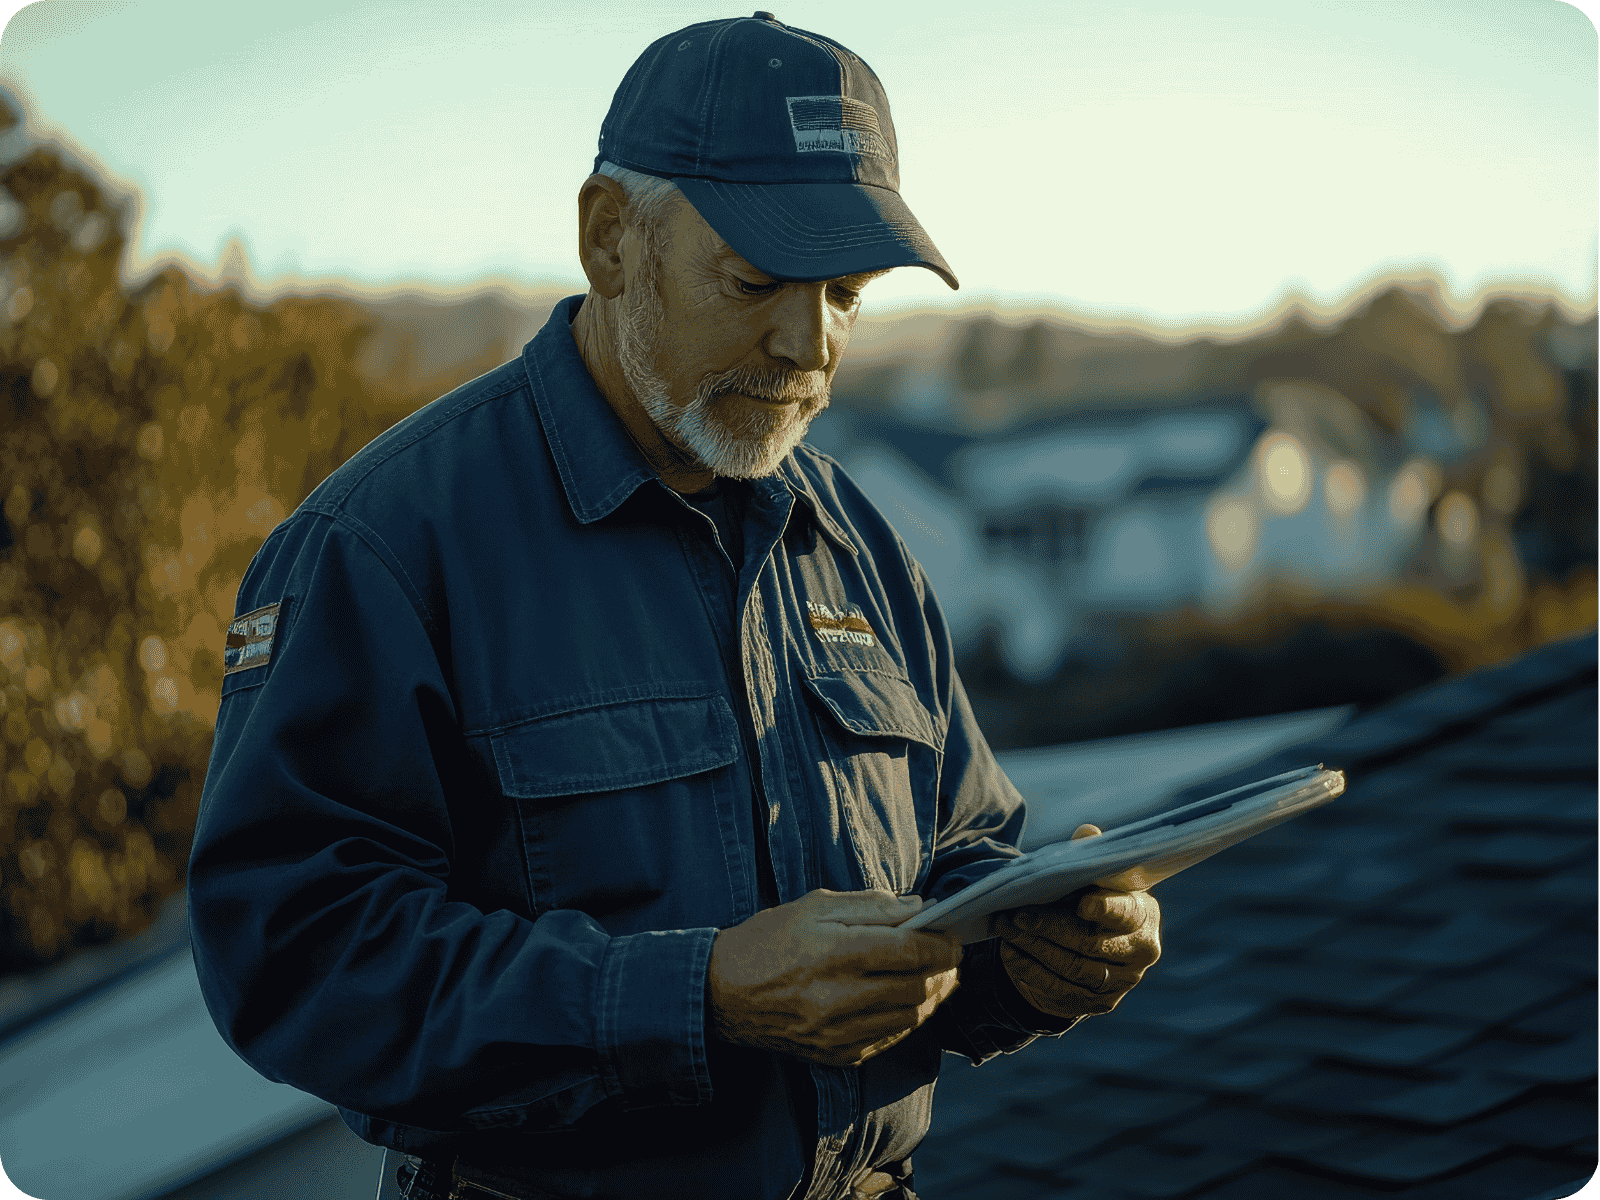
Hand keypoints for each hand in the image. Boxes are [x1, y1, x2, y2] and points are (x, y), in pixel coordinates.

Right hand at [707, 888, 963, 1068]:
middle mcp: (838, 997)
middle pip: (917, 987)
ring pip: (909, 1018)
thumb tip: (919, 908)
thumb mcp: (814, 906)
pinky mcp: (835, 1054)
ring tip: (934, 978)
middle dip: (943, 971)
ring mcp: (837, 1032)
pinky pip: (888, 1039)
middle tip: (949, 957)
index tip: (953, 936)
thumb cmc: (768, 940)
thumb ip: (871, 906)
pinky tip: (904, 1001)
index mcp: (834, 951)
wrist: (721, 994)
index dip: (942, 943)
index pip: (910, 950)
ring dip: (930, 996)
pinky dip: (905, 1019)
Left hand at [994, 824, 1160, 1019]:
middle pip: (1090, 943)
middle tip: (1015, 914)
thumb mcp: (1092, 877)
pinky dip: (1031, 971)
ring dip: (1033, 948)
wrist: (1091, 944)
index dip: (1106, 909)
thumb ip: (1088, 856)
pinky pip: (1060, 990)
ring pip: (1072, 969)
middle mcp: (1140, 952)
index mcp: (1143, 915)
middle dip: (1048, 928)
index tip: (1082, 904)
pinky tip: (1011, 952)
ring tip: (1005, 928)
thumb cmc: (1091, 898)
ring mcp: (1121, 981)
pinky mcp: (1099, 1003)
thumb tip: (1087, 833)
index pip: (1126, 913)